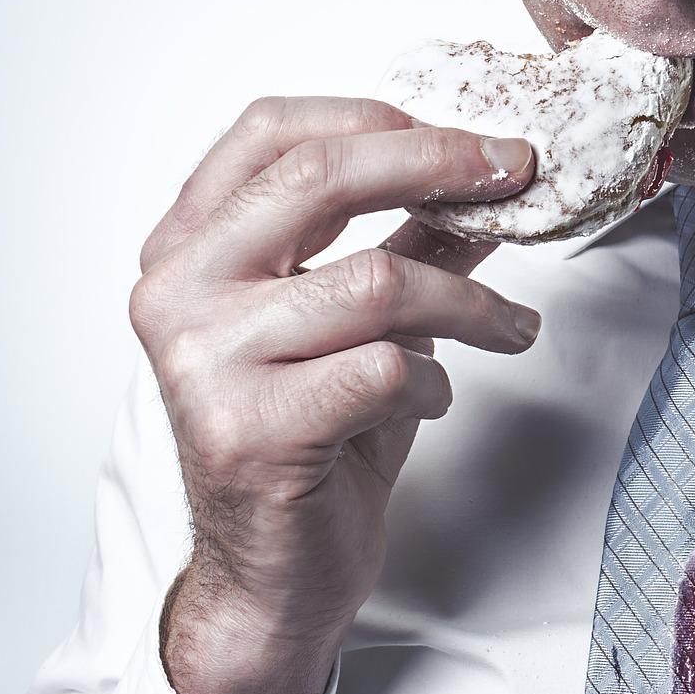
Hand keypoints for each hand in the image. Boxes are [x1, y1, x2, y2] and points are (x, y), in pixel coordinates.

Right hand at [128, 96, 537, 693]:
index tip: (465, 137)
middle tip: (517, 175)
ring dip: (470, 304)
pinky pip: (385, 369)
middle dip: (440, 165)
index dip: (376, 117)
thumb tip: (490, 168)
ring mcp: (204, 363)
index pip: (269, 132)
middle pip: (321, 178)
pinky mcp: (250, 431)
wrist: (274, 575)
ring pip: (377, 280)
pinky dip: (434, 382)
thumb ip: (409, 237)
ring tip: (511, 330)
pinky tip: (430, 400)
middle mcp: (176, 293)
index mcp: (186, 248)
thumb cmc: (313, 437)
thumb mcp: (360, 317)